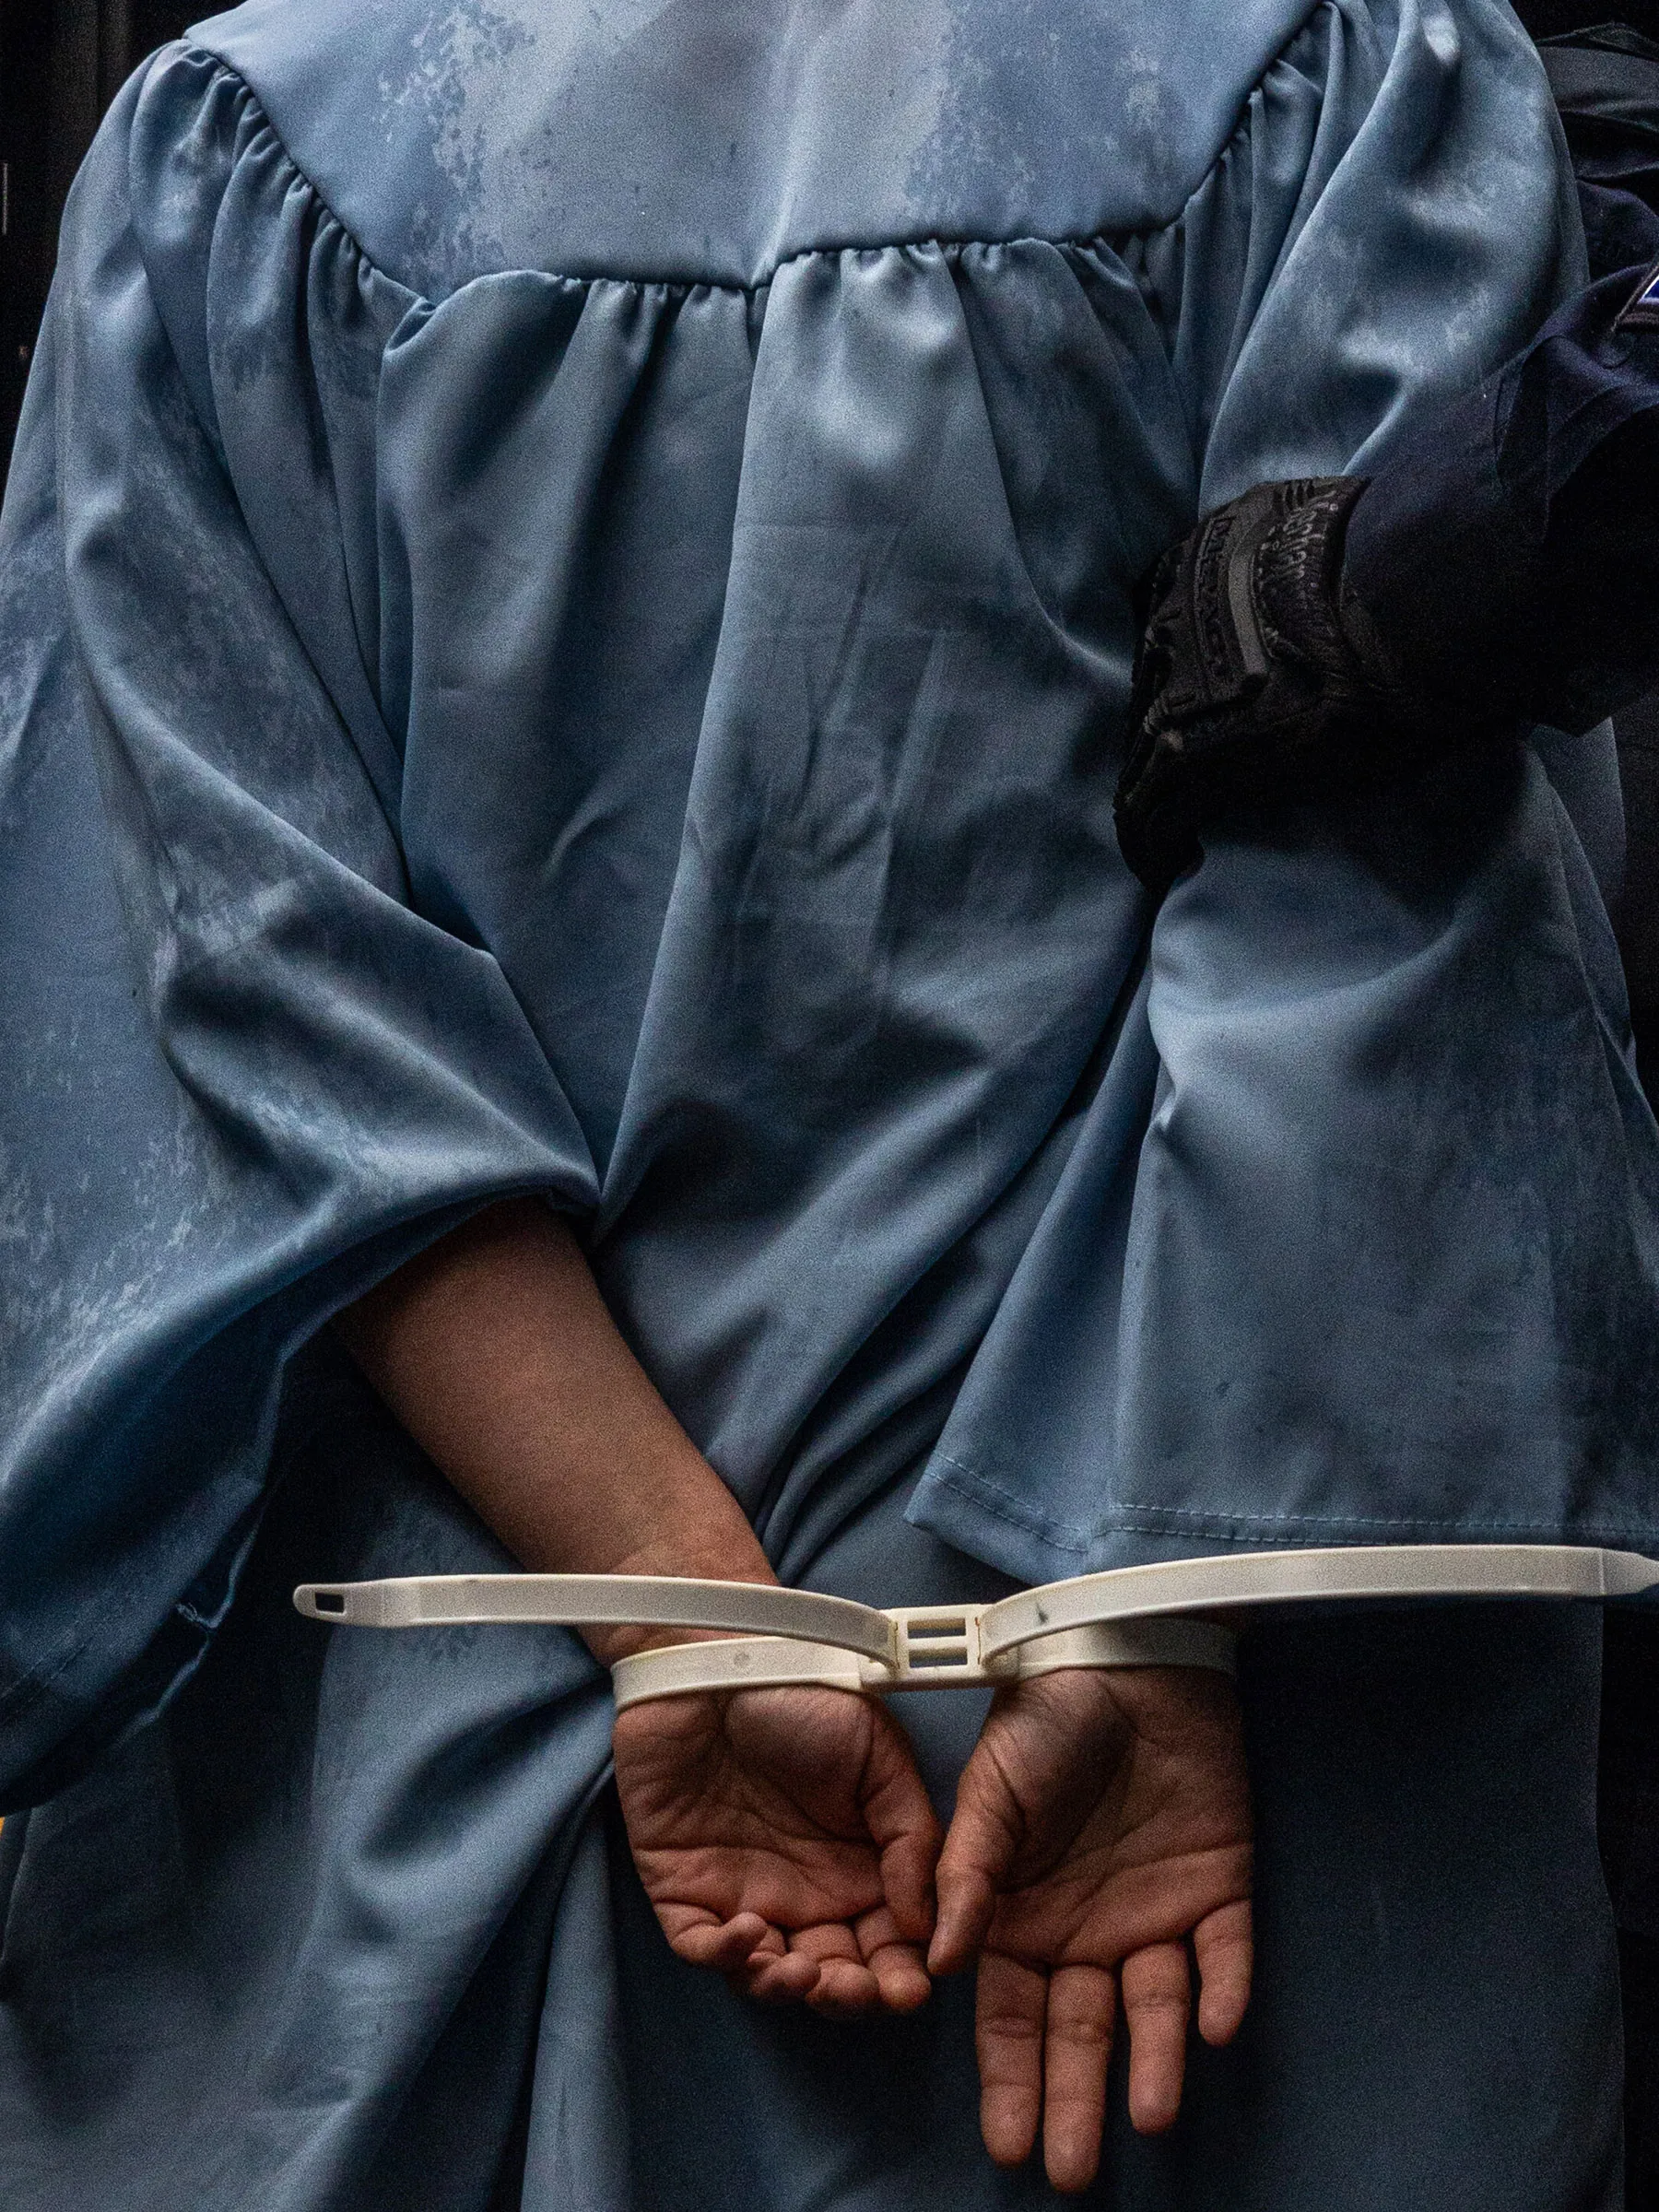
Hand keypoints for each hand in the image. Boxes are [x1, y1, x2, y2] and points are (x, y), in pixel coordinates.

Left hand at [613, 1682, 942, 2015]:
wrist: (715, 1661)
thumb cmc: (804, 1697)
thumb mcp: (879, 1755)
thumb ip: (911, 1837)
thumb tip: (927, 1924)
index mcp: (859, 1870)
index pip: (886, 1947)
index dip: (899, 1978)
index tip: (910, 1991)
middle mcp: (804, 1894)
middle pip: (831, 1976)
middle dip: (848, 1998)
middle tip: (857, 1991)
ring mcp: (742, 1895)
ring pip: (766, 1976)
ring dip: (788, 1988)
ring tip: (803, 1971)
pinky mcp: (683, 1889)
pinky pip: (700, 1946)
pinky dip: (724, 1959)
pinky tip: (748, 1935)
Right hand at [930, 1666, 1252, 2192]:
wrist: (1130, 1659)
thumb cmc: (1045, 1719)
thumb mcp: (989, 1789)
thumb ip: (967, 1872)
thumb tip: (945, 1959)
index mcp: (1024, 1917)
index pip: (1013, 2016)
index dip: (1010, 2078)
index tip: (1007, 2143)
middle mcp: (1087, 1931)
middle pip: (1081, 2031)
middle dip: (1075, 2101)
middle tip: (1071, 2171)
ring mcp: (1155, 1913)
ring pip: (1157, 2006)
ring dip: (1155, 2060)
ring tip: (1149, 2114)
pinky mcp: (1220, 1888)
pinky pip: (1225, 1952)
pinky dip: (1224, 1989)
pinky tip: (1214, 2028)